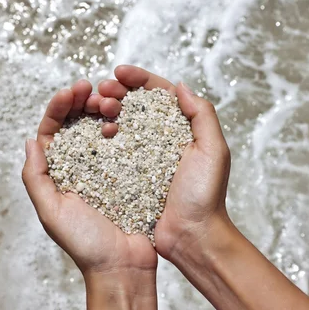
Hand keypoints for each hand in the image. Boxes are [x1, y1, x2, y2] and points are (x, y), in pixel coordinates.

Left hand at [22, 79, 156, 288]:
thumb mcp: (51, 211)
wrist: (123, 266)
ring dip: (102, 108)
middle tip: (93, 89)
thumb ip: (35, 177)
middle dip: (82, 101)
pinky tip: (124, 119)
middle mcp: (79, 167)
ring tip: (110, 101)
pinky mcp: (128, 171)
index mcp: (57, 174)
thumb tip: (30, 141)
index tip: (72, 90)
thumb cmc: (85, 243)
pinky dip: (122, 125)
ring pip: (99, 127)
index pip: (53, 131)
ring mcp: (105, 168)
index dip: (59, 106)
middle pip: (76, 123)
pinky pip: (124, 141)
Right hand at [96, 65, 232, 270]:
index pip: (158, 94)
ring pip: (120, 124)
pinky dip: (100, 135)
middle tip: (102, 90)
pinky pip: (111, 150)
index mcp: (181, 129)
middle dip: (117, 91)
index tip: (119, 72)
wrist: (192, 237)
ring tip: (94, 106)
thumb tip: (180, 86)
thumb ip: (202, 115)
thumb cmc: (205, 196)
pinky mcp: (127, 175)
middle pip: (134, 105)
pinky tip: (95, 130)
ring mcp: (141, 157)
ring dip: (105, 109)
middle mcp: (160, 139)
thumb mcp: (213, 151)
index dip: (138, 79)